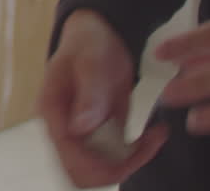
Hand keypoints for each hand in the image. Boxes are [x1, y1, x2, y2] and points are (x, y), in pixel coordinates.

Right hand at [39, 9, 168, 187]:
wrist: (98, 34)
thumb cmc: (89, 41)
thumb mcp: (91, 60)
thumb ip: (88, 92)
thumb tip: (79, 128)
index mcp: (53, 114)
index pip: (69, 158)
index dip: (101, 166)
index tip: (134, 149)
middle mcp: (63, 129)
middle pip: (83, 174)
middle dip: (118, 168)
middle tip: (148, 143)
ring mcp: (81, 134)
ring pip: (102, 170)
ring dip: (133, 161)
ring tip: (156, 134)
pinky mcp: (100, 134)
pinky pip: (117, 158)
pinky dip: (139, 152)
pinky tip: (155, 132)